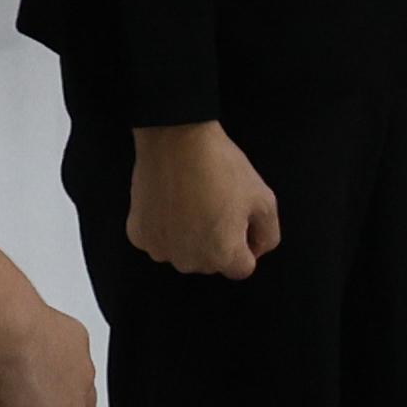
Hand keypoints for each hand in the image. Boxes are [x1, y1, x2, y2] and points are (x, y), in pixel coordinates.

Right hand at [127, 119, 281, 279]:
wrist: (176, 139)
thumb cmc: (221, 167)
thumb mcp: (264, 199)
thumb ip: (268, 235)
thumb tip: (256, 249)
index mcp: (222, 256)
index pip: (242, 267)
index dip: (246, 242)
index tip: (239, 218)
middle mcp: (189, 261)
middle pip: (212, 262)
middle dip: (219, 240)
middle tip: (216, 204)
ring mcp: (161, 249)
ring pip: (184, 252)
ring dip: (191, 236)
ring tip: (193, 200)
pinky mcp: (139, 235)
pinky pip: (160, 239)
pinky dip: (166, 227)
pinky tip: (172, 201)